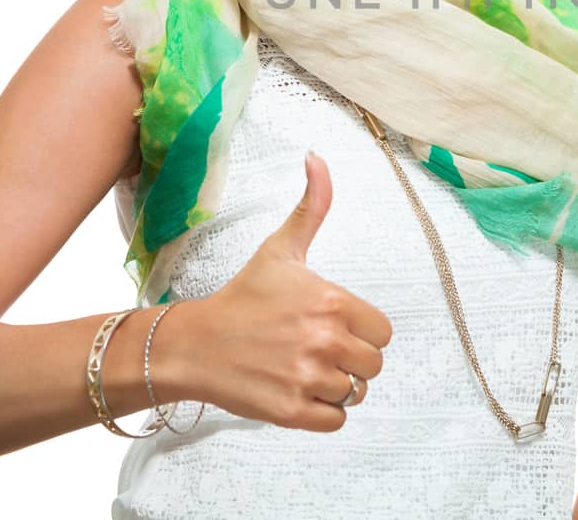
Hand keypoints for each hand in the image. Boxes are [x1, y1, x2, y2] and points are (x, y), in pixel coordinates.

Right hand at [165, 150, 392, 431]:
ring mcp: (307, 378)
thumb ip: (312, 205)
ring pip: (355, 393)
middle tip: (318, 350)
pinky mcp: (291, 411)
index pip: (382, 332)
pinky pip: (336, 421)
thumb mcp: (281, 248)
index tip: (333, 326)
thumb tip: (317, 156)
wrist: (195, 344)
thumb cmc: (244, 296)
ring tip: (304, 369)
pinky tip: (299, 392)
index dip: (362, 331)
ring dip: (335, 386)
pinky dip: (323, 413)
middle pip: (373, 365)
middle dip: (351, 360)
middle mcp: (324, 340)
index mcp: (332, 301)